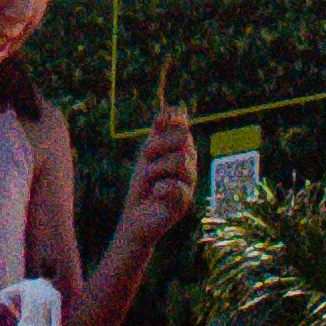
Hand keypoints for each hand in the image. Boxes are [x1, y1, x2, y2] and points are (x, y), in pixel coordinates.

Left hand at [116, 100, 201, 271]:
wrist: (135, 217)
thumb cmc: (143, 187)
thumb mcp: (147, 157)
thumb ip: (159, 135)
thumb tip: (170, 108)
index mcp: (182, 159)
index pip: (183, 133)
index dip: (171, 125)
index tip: (160, 122)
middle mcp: (190, 172)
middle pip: (183, 144)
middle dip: (158, 146)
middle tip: (146, 159)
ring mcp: (189, 188)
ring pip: (180, 163)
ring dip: (156, 169)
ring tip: (150, 181)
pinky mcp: (183, 206)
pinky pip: (175, 186)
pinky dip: (160, 188)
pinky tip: (156, 195)